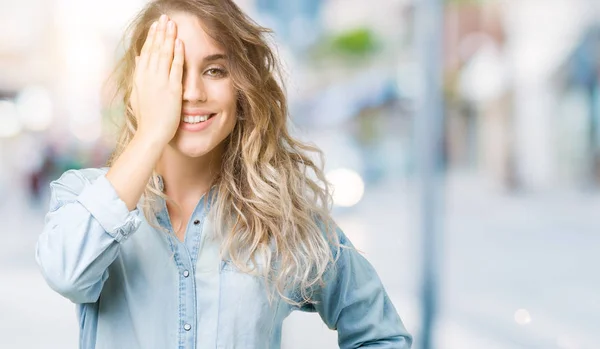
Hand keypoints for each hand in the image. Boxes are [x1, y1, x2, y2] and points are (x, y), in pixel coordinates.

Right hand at [131, 14, 183, 144]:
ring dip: (168, 37)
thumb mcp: (137, 93)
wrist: (151, 134)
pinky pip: (175, 67)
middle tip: (164, 17)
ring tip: (172, 23)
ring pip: (164, 54)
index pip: (146, 52)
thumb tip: (138, 59)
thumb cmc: (146, 118)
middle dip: (160, 31)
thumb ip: (138, 75)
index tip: (155, 26)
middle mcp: (148, 77)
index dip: (151, 37)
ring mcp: (159, 82)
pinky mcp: (172, 89)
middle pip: (154, 48)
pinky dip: (177, 54)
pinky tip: (179, 42)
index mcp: (139, 77)